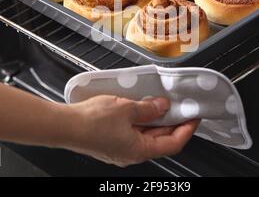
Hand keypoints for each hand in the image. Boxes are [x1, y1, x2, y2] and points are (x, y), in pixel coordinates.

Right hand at [59, 96, 199, 167]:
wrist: (64, 126)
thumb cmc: (91, 121)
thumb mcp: (127, 108)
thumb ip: (148, 108)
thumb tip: (162, 107)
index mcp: (139, 150)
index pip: (173, 143)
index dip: (187, 129)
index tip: (195, 117)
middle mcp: (132, 154)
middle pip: (161, 140)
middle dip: (172, 123)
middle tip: (180, 106)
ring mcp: (120, 149)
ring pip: (146, 136)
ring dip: (156, 121)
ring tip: (161, 103)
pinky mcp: (111, 142)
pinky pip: (133, 133)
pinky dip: (141, 121)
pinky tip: (140, 108)